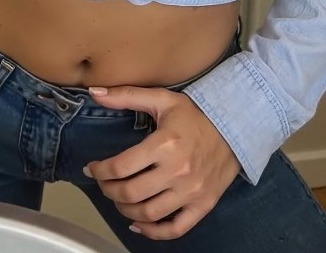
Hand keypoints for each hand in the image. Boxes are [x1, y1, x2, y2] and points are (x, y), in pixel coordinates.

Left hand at [83, 85, 241, 240]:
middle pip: (131, 193)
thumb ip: (126, 96)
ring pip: (149, 213)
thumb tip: (94, 92)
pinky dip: (153, 232)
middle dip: (109, 190)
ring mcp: (191, 192)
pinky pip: (175, 229)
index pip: (121, 166)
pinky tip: (139, 223)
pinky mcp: (203, 206)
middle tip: (103, 183)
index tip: (91, 168)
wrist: (234, 127)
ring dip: (125, 210)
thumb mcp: (161, 99)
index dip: (100, 170)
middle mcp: (178, 171)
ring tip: (118, 199)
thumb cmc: (195, 114)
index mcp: (165, 144)